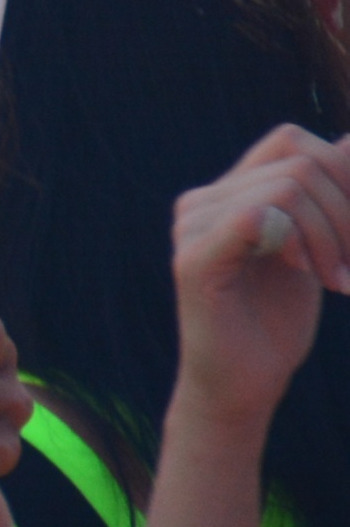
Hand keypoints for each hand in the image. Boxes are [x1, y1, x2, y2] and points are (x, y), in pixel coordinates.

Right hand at [171, 125, 349, 418]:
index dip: (342, 172)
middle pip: (300, 162)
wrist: (243, 384)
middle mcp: (202, 201)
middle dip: (347, 210)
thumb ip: (326, 195)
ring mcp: (192, 227)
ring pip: (289, 187)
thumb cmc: (276, 320)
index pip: (291, 142)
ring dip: (332, 235)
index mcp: (227, 192)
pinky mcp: (194, 260)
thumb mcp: (315, 245)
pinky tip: (308, 275)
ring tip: (340, 279)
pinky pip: (258, 216)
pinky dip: (300, 242)